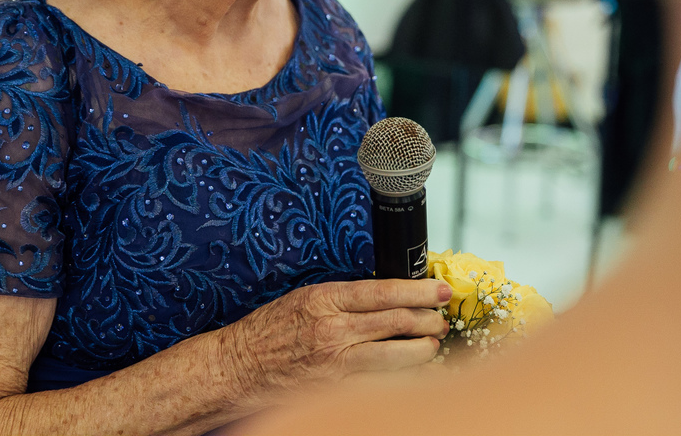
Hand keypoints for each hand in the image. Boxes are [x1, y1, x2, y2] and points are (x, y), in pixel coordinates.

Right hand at [219, 279, 451, 399]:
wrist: (238, 367)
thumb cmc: (269, 331)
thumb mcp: (305, 299)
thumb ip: (343, 298)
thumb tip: (386, 296)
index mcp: (325, 300)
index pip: (385, 291)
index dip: (419, 290)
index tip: (439, 289)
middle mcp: (334, 330)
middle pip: (398, 321)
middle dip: (429, 319)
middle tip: (442, 317)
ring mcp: (337, 363)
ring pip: (398, 355)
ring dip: (423, 349)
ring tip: (432, 343)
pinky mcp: (337, 390)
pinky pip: (381, 382)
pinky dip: (400, 375)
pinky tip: (410, 371)